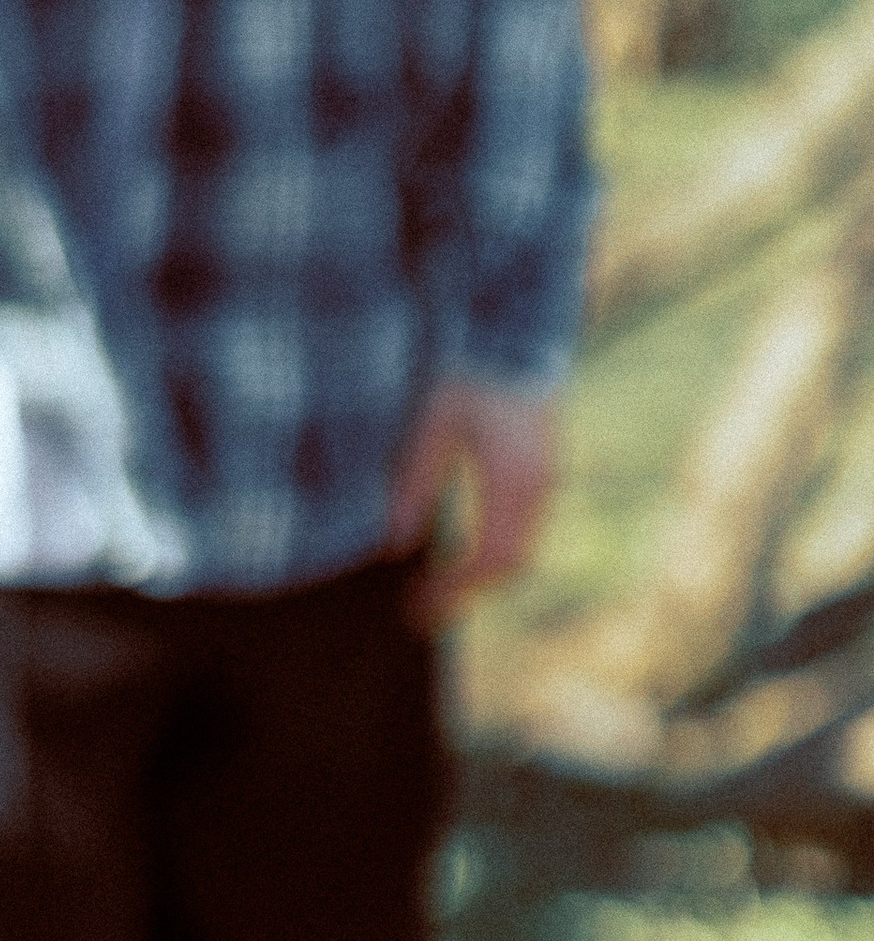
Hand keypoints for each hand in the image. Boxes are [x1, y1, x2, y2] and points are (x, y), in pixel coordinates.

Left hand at [387, 377, 559, 627]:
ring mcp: (546, 478)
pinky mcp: (542, 468)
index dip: (453, 589)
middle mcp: (538, 486)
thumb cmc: (470, 368)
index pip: (488, 558)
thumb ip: (414, 481)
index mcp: (512, 480)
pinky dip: (493, 549)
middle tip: (422, 610)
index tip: (417, 608)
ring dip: (481, 573)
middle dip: (467, 592)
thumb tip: (394, 543)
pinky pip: (522, 526)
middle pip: (510, 562)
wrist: (517, 329)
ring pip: (519, 547)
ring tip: (438, 588)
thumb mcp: (432, 421)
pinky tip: (463, 552)